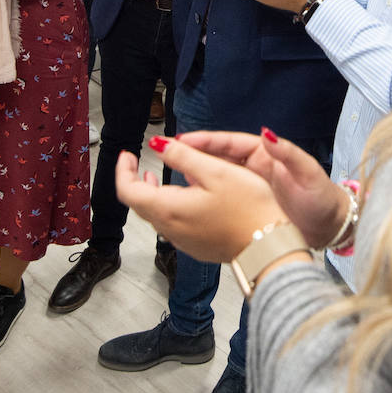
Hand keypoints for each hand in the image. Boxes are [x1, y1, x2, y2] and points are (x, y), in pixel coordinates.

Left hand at [116, 137, 285, 262]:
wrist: (268, 247)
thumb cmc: (248, 208)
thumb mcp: (216, 171)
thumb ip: (183, 156)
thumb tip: (157, 145)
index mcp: (169, 209)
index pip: (128, 190)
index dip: (123, 170)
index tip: (127, 155)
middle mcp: (170, 229)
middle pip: (139, 204)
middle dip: (135, 181)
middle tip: (137, 163)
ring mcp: (183, 241)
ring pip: (156, 215)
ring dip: (152, 194)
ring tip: (156, 177)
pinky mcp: (196, 247)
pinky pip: (172, 225)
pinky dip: (168, 207)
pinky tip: (184, 197)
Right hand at [177, 129, 351, 248]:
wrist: (329, 228)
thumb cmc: (322, 199)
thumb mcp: (308, 173)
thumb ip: (288, 153)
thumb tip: (268, 134)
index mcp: (265, 155)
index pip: (229, 142)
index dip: (205, 140)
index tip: (183, 140)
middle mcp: (253, 168)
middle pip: (216, 157)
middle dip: (192, 155)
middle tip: (167, 153)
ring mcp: (248, 188)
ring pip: (214, 178)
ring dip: (194, 175)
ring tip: (170, 175)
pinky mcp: (246, 207)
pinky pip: (219, 198)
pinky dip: (203, 197)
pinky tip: (188, 200)